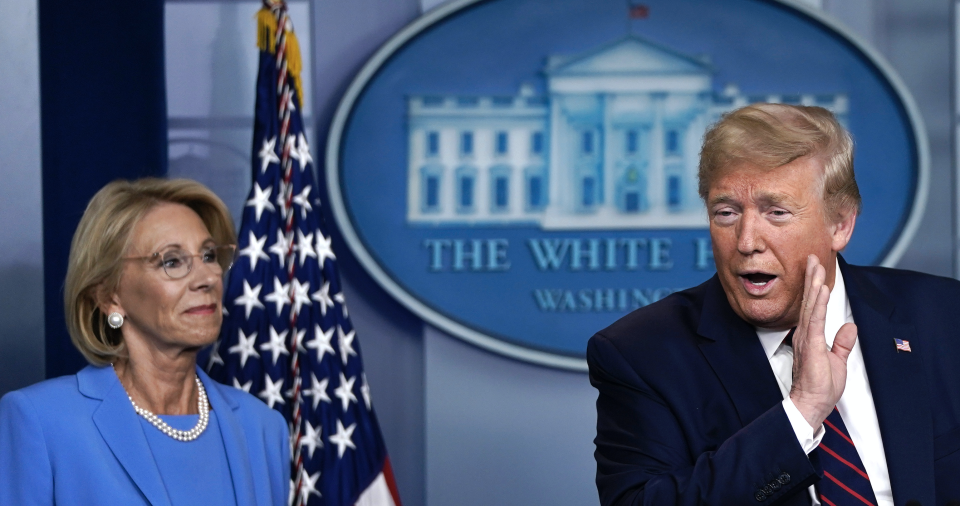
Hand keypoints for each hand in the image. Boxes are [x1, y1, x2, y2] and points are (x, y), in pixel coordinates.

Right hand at [788, 255, 857, 428]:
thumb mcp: (837, 361)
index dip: (814, 287)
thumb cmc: (821, 387)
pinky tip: (819, 289)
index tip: (816, 269)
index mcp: (811, 336)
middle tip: (812, 257)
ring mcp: (807, 337)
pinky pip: (815, 319)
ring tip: (815, 266)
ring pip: (811, 305)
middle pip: (809, 300)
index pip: (813, 307)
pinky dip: (817, 303)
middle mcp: (806, 333)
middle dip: (811, 278)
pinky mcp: (811, 344)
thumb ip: (842, 343)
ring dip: (813, 284)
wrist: (811, 404)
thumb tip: (850, 326)